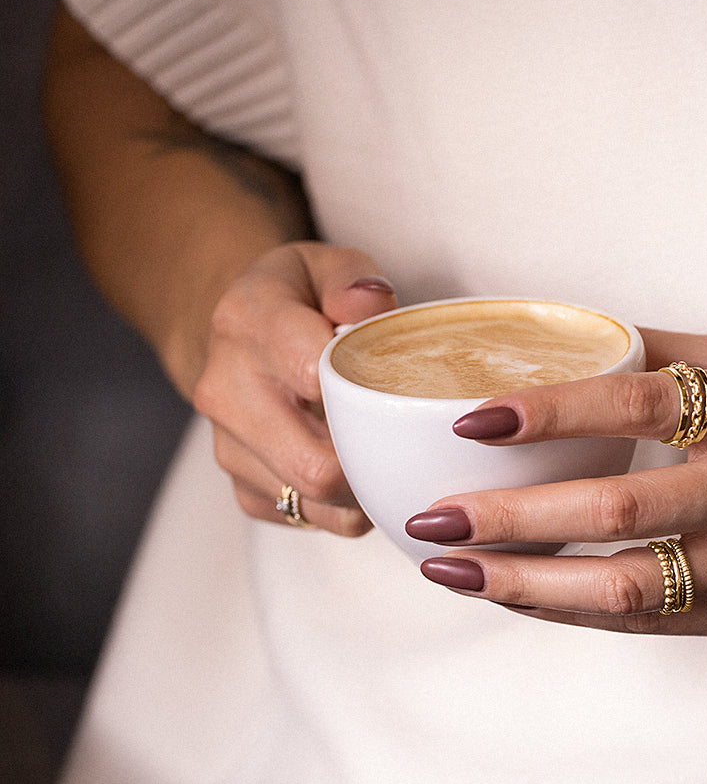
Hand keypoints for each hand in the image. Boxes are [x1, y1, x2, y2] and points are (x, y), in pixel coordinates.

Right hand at [193, 242, 396, 533]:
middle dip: (371, 456)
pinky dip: (345, 504)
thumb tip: (369, 307)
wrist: (239, 338)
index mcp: (246, 320)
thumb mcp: (327, 265)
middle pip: (314, 462)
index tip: (392, 385)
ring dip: (363, 485)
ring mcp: (228, 447)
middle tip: (403, 433)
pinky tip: (355, 466)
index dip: (363, 390)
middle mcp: (224, 389)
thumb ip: (353, 279)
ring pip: (316, 498)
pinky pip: (311, 518)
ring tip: (382, 448)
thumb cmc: (299, 300)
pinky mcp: (244, 490)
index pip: (310, 371)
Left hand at [406, 332, 706, 636]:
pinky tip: (523, 600)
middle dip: (508, 523)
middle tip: (432, 524)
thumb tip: (571, 340)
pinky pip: (651, 621)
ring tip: (456, 576)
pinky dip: (578, 613)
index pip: (635, 406)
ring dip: (527, 587)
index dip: (547, 413)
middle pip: (612, 512)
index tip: (471, 421)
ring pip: (623, 587)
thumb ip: (670, 356)